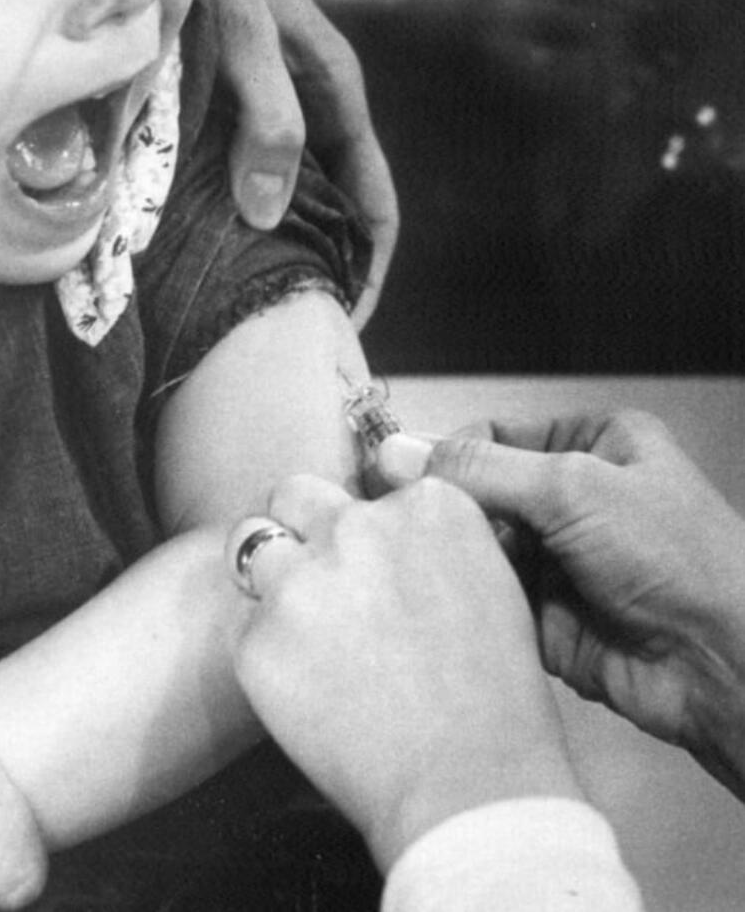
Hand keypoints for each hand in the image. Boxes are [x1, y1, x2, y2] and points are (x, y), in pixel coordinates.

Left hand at [179, 0, 397, 324]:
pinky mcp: (216, 89)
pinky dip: (222, 205)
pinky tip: (184, 234)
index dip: (369, 269)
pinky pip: (233, 165)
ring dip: (265, 240)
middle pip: (331, 204)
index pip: (375, 201)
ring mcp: (262, 94)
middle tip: (272, 328)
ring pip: (281, 187)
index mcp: (333, 88)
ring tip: (227, 297)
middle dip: (315, 265)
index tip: (339, 329)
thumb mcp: (240, 28)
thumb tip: (267, 211)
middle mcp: (305, 97)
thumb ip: (262, 113)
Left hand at [230, 474, 581, 870]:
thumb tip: (392, 538)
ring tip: (300, 624)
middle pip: (297, 494)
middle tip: (323, 582)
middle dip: (305, 528)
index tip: (378, 565)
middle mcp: (357, 526)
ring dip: (270, 574)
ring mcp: (300, 579)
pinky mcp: (256, 637)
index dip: (369, 531)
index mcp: (427, 506)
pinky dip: (264, 647)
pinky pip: (244, 623)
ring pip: (251, 542)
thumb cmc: (496, 704)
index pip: (371, 489)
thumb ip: (432, 544)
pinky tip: (303, 684)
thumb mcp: (492, 589)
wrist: (468, 786)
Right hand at [414, 411, 744, 799]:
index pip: (494, 437)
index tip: (401, 479)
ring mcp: (562, 560)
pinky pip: (489, 599)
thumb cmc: (673, 558)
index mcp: (595, 445)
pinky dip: (464, 601)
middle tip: (397, 526)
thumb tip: (393, 452)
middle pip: (480, 493)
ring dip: (452, 558)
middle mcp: (576, 498)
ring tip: (410, 565)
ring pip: (479, 548)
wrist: (726, 667)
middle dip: (445, 511)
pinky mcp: (549, 618)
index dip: (448, 456)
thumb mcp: (574, 488)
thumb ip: (481, 469)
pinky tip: (434, 602)